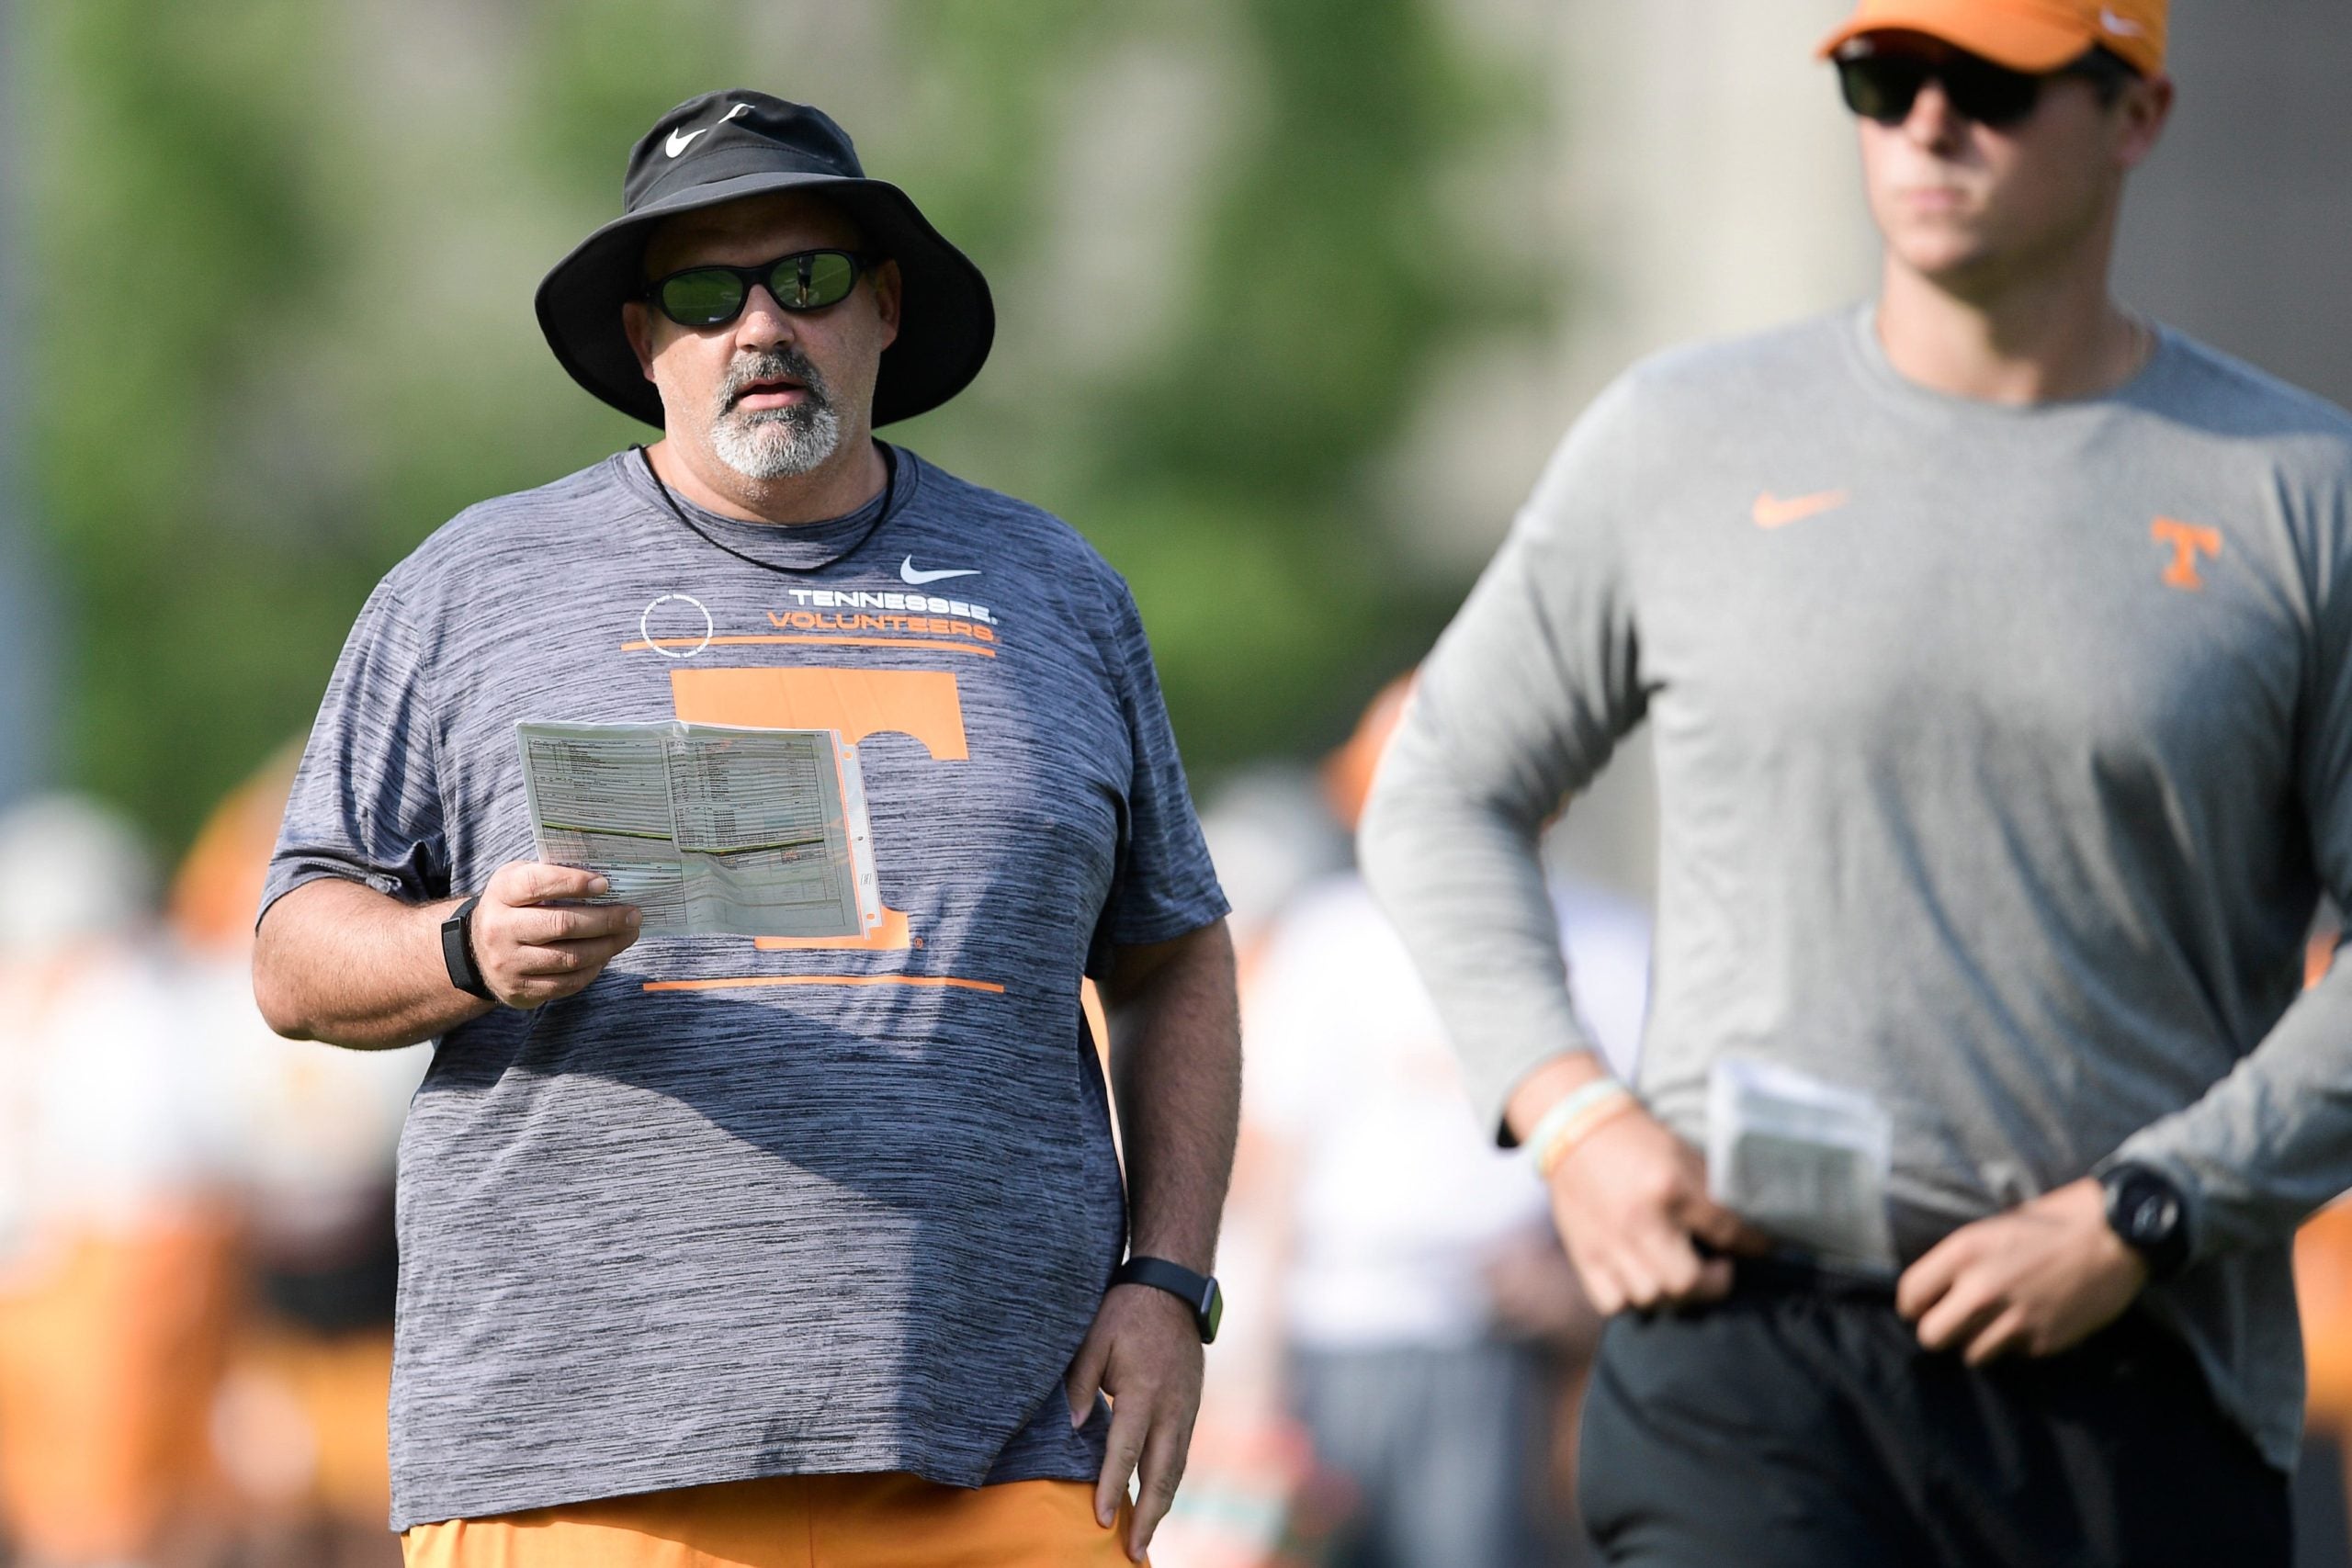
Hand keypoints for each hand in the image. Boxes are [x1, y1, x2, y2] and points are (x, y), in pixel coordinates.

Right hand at [470, 862, 641, 1007]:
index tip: (605, 884)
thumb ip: (553, 875)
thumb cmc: (514, 906)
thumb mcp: (520, 880)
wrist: (477, 949)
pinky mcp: (520, 989)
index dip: (573, 882)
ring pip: (569, 958)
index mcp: (502, 892)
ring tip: (629, 934)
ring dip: (607, 946)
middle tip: (633, 915)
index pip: (536, 883)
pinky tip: (606, 955)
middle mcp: (499, 928)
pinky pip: (567, 983)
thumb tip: (607, 879)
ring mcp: (508, 963)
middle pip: (561, 924)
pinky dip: (593, 969)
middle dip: (605, 920)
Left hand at [1063, 1282, 1203, 1562]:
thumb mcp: (1094, 1340)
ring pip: (1177, 1468)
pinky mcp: (1192, 1405)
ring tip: (1147, 1537)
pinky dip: (1171, 1480)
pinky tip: (1159, 1498)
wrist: (1173, 1287)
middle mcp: (1171, 1407)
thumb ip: (1081, 1385)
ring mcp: (1187, 1408)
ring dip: (1163, 1505)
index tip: (1102, 1520)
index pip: (1125, 1451)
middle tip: (1134, 1551)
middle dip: (1150, 1516)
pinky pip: (1183, 1452)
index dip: (1113, 1488)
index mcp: (1143, 1391)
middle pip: (1161, 1473)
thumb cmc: (1126, 1311)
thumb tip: (1073, 1428)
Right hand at [1545, 1106, 1768, 1313]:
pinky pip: (1614, 1303)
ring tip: (1679, 1272)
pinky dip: (1632, 1299)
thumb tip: (1751, 1227)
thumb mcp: (1683, 1156)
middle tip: (1719, 1268)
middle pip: (1686, 1282)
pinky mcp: (1584, 1256)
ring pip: (1652, 1297)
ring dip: (1673, 1292)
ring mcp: (1608, 1243)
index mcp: (1668, 1186)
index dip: (1754, 1245)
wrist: (1576, 1130)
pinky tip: (1641, 1279)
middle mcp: (1639, 1220)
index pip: (1727, 1230)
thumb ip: (1714, 1192)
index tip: (1763, 1249)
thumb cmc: (1638, 1143)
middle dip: (1712, 1283)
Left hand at [1896, 1178, 2147, 1365]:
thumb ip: (1962, 1261)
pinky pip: (2014, 1355)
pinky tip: (2033, 1322)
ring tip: (1996, 1324)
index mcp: (1964, 1252)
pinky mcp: (2044, 1341)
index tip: (1923, 1307)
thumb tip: (1937, 1290)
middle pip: (1931, 1337)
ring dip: (1978, 1343)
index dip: (1913, 1305)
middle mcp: (1982, 1288)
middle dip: (1940, 1331)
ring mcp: (2015, 1319)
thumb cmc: (2051, 1223)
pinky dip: (2018, 1345)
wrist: (2114, 1236)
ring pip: (1971, 1355)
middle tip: (1954, 1323)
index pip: (1910, 1295)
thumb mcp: (1993, 1228)